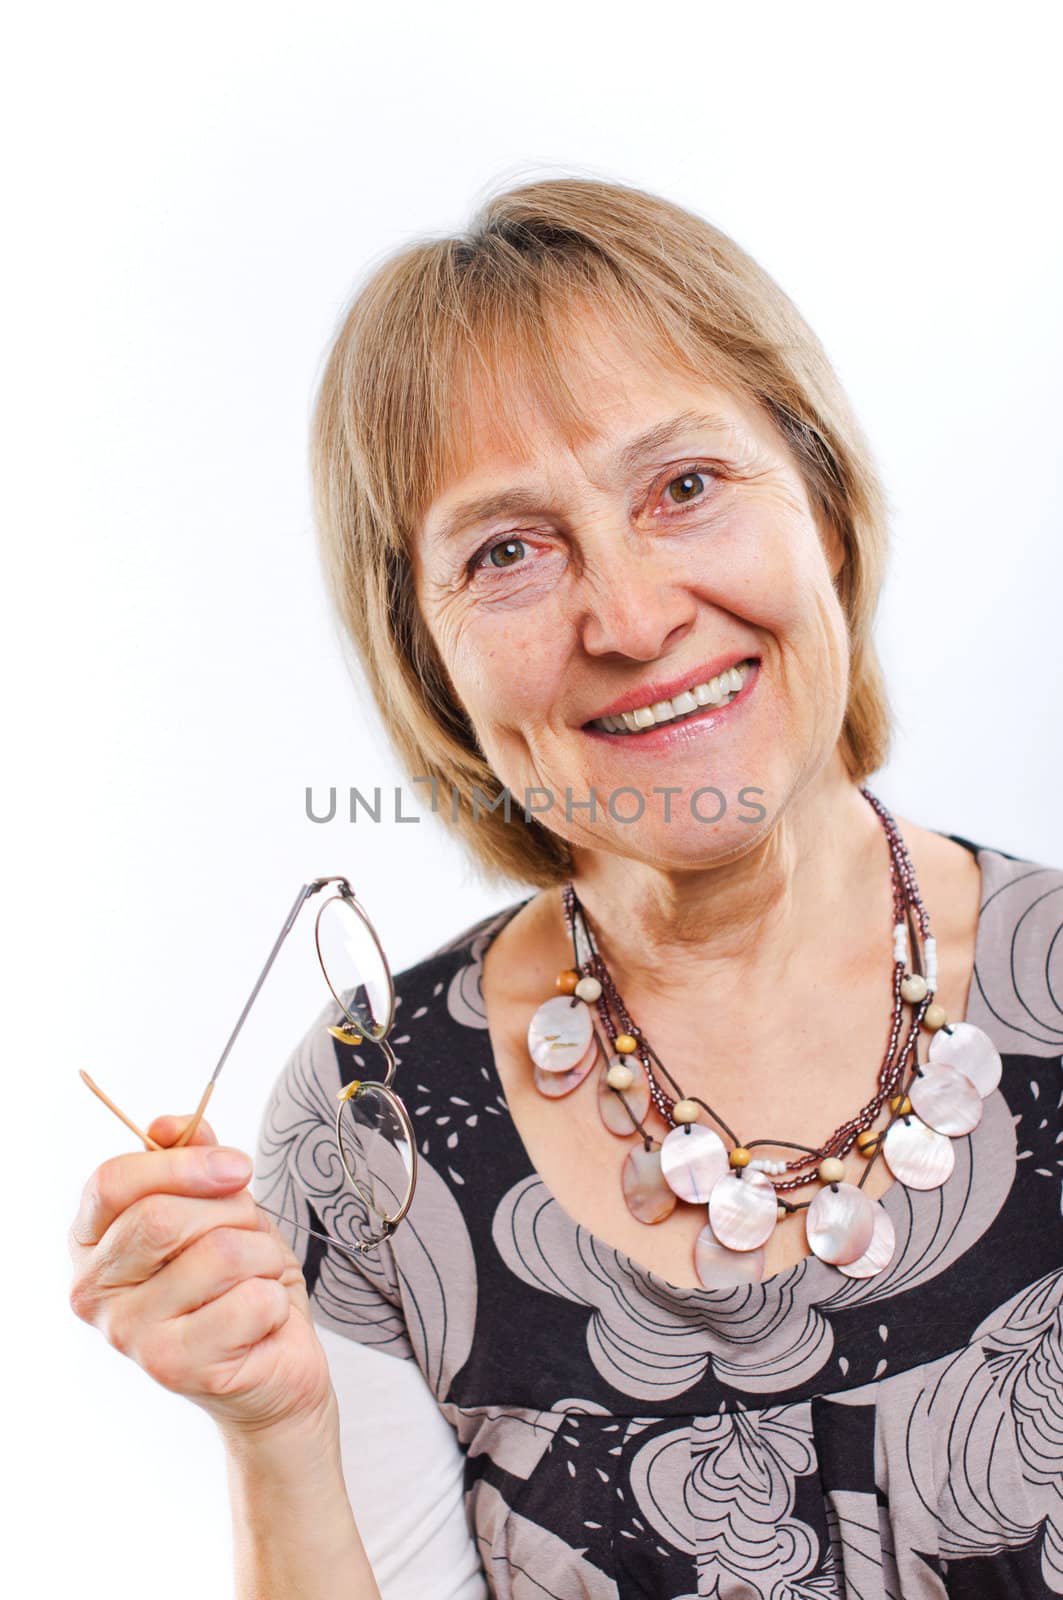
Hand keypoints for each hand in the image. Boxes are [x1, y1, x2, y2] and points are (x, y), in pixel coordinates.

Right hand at [69, 1112, 335, 1442]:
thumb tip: (167, 1125)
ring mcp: (129, 1335)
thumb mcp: (220, 1205)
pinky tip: (260, 1320)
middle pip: (162, 1217)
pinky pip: (248, 1301)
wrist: (275, 1363)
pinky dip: (273, 1300)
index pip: (111, 1182)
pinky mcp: (173, 1368)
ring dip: (261, 1257)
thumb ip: (194, 1158)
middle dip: (232, 1213)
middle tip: (250, 1235)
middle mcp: (94, 1291)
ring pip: (217, 1254)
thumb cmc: (240, 1281)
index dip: (179, 1164)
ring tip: (256, 1279)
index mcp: (92, 1241)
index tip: (234, 1167)